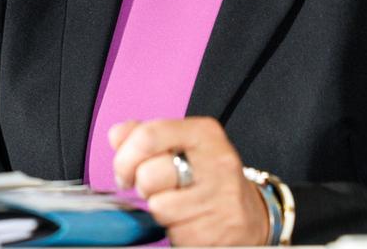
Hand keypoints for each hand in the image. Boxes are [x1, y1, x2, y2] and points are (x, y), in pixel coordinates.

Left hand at [108, 117, 268, 246]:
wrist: (250, 214)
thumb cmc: (207, 176)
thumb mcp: (183, 144)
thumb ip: (146, 135)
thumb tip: (116, 136)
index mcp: (205, 134)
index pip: (148, 136)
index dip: (125, 157)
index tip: (124, 170)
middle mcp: (217, 164)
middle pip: (149, 175)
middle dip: (141, 187)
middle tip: (153, 189)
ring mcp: (221, 200)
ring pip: (159, 207)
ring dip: (159, 210)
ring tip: (176, 204)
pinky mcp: (218, 232)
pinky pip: (174, 233)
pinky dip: (174, 230)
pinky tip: (188, 220)